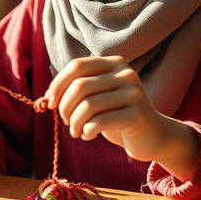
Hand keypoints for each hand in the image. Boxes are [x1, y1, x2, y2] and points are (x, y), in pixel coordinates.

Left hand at [45, 56, 164, 160]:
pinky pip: (100, 122)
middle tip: (67, 122)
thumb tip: (48, 97)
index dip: (58, 84)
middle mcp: (126, 73)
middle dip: (66, 107)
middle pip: (80, 86)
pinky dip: (87, 131)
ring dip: (75, 123)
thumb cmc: (116, 115)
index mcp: (114, 63)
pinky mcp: (137, 114)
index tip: (51, 102)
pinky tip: (89, 135)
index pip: (77, 66)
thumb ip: (77, 90)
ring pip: (88, 106)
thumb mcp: (98, 97)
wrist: (152, 136)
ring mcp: (134, 93)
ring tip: (76, 132)